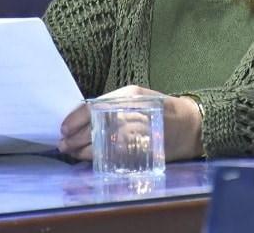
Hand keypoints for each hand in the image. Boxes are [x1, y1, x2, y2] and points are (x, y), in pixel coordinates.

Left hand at [58, 85, 202, 161]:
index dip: (75, 119)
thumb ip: (113, 106)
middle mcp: (132, 109)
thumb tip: (84, 119)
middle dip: (76, 138)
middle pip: (94, 126)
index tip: (62, 129)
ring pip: (102, 142)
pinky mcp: (143, 146)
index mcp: (128, 95)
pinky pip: (116, 153)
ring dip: (84, 150)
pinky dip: (100, 157)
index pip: (93, 106)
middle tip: (63, 146)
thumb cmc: (160, 111)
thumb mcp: (136, 100)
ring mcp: (138, 129)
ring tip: (72, 153)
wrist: (190, 125)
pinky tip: (90, 159)